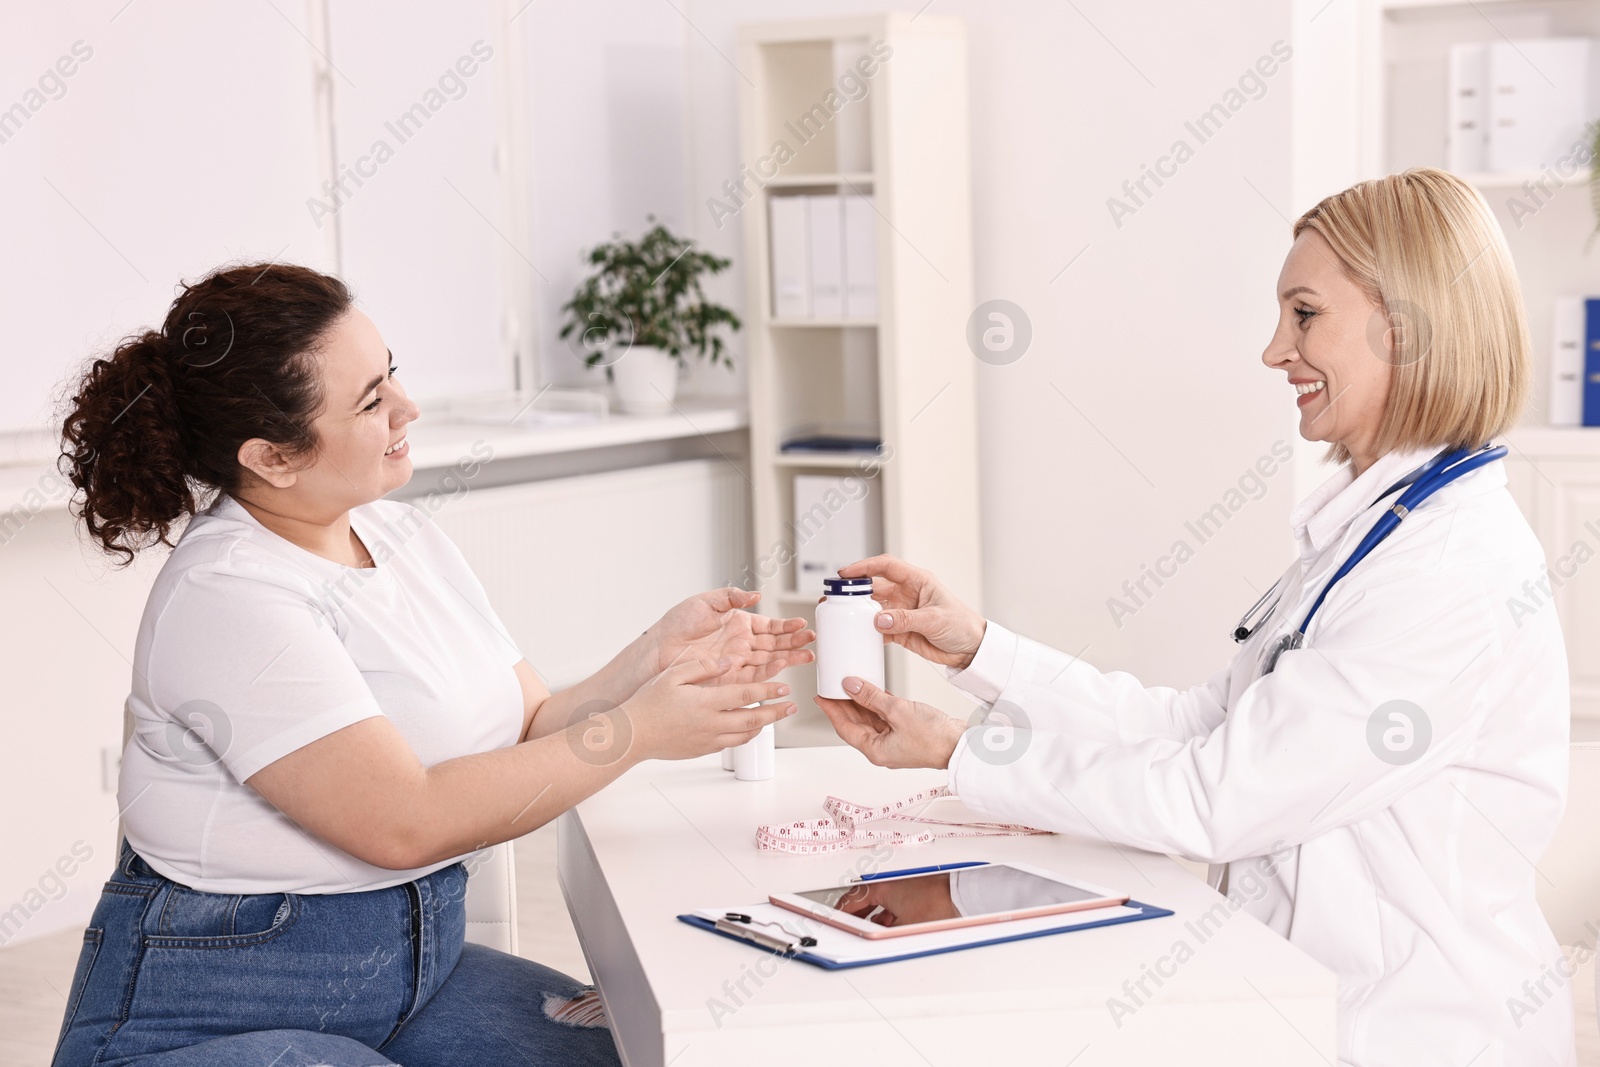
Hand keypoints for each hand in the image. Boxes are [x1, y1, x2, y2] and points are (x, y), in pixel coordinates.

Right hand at [623, 657, 795, 762]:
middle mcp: (711, 723)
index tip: (785, 686)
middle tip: (792, 706)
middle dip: (776, 712)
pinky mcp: (702, 750)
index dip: (769, 690)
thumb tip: (727, 662)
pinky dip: (745, 736)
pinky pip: (731, 744)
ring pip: (745, 735)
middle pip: (754, 719)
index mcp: (706, 702)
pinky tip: (748, 730)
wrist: (633, 735)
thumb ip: (702, 667)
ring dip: (764, 726)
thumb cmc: (649, 703)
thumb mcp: (673, 675)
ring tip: (775, 717)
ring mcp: (708, 739)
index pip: (746, 695)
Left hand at [647, 588, 814, 684]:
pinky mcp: (729, 677)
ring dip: (789, 658)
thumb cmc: (677, 623)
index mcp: (738, 623)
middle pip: (775, 644)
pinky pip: (754, 674)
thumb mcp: (706, 602)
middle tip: (813, 641)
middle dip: (795, 642)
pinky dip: (769, 672)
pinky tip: (783, 666)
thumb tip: (756, 595)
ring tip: (807, 656)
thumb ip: (732, 597)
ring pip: (769, 660)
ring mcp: (736, 660)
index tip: (802, 625)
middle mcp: (741, 643)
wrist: (658, 649)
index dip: (786, 626)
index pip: (769, 626)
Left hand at [815, 676, 965, 769]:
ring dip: (861, 703)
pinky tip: (876, 690)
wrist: (961, 745)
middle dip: (844, 705)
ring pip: (870, 720)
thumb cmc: (934, 738)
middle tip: (833, 687)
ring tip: (852, 684)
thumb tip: (851, 685)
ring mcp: (894, 742)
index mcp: (875, 750)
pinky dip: (878, 704)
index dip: (831, 710)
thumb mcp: (897, 711)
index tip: (821, 696)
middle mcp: (882, 748)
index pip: (844, 728)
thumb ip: (872, 697)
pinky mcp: (906, 734)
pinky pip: (885, 718)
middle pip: (856, 724)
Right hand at [830, 876, 960, 926]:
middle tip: (851, 924)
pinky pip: (894, 901)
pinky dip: (888, 912)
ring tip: (873, 928)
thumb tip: (871, 940)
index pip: (852, 899)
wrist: (961, 897)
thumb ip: (882, 934)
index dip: (841, 910)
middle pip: (866, 899)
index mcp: (882, 888)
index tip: (836, 917)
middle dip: (857, 914)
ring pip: (881, 900)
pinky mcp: (915, 890)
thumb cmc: (936, 905)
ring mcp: (904, 885)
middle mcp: (892, 883)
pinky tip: (892, 924)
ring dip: (874, 914)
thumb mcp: (903, 927)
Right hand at [837, 556, 985, 668]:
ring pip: (872, 608)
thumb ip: (906, 619)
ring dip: (857, 613)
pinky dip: (866, 632)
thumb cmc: (962, 625)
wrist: (971, 649)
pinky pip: (877, 629)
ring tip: (840, 617)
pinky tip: (857, 636)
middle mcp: (906, 593)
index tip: (846, 573)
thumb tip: (880, 619)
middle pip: (873, 587)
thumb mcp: (935, 619)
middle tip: (834, 597)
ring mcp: (901, 612)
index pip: (885, 567)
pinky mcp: (899, 630)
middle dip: (853, 591)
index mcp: (917, 581)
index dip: (864, 567)